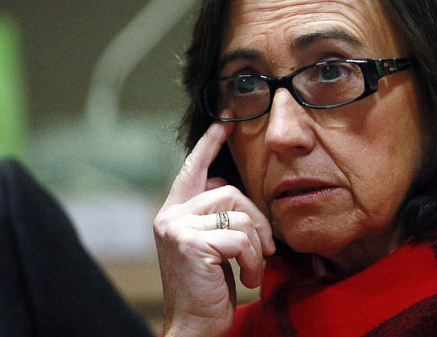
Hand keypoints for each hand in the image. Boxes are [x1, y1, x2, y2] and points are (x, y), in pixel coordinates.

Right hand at [153, 120, 274, 335]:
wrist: (195, 327)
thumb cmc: (209, 289)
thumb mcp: (214, 246)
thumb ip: (218, 217)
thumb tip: (236, 191)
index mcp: (175, 212)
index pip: (193, 167)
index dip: (210, 143)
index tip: (226, 120)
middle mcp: (170, 215)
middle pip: (230, 191)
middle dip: (257, 220)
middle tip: (267, 248)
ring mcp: (177, 227)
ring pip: (238, 214)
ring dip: (256, 246)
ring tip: (252, 268)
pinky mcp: (190, 243)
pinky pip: (240, 237)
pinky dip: (252, 259)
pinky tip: (246, 278)